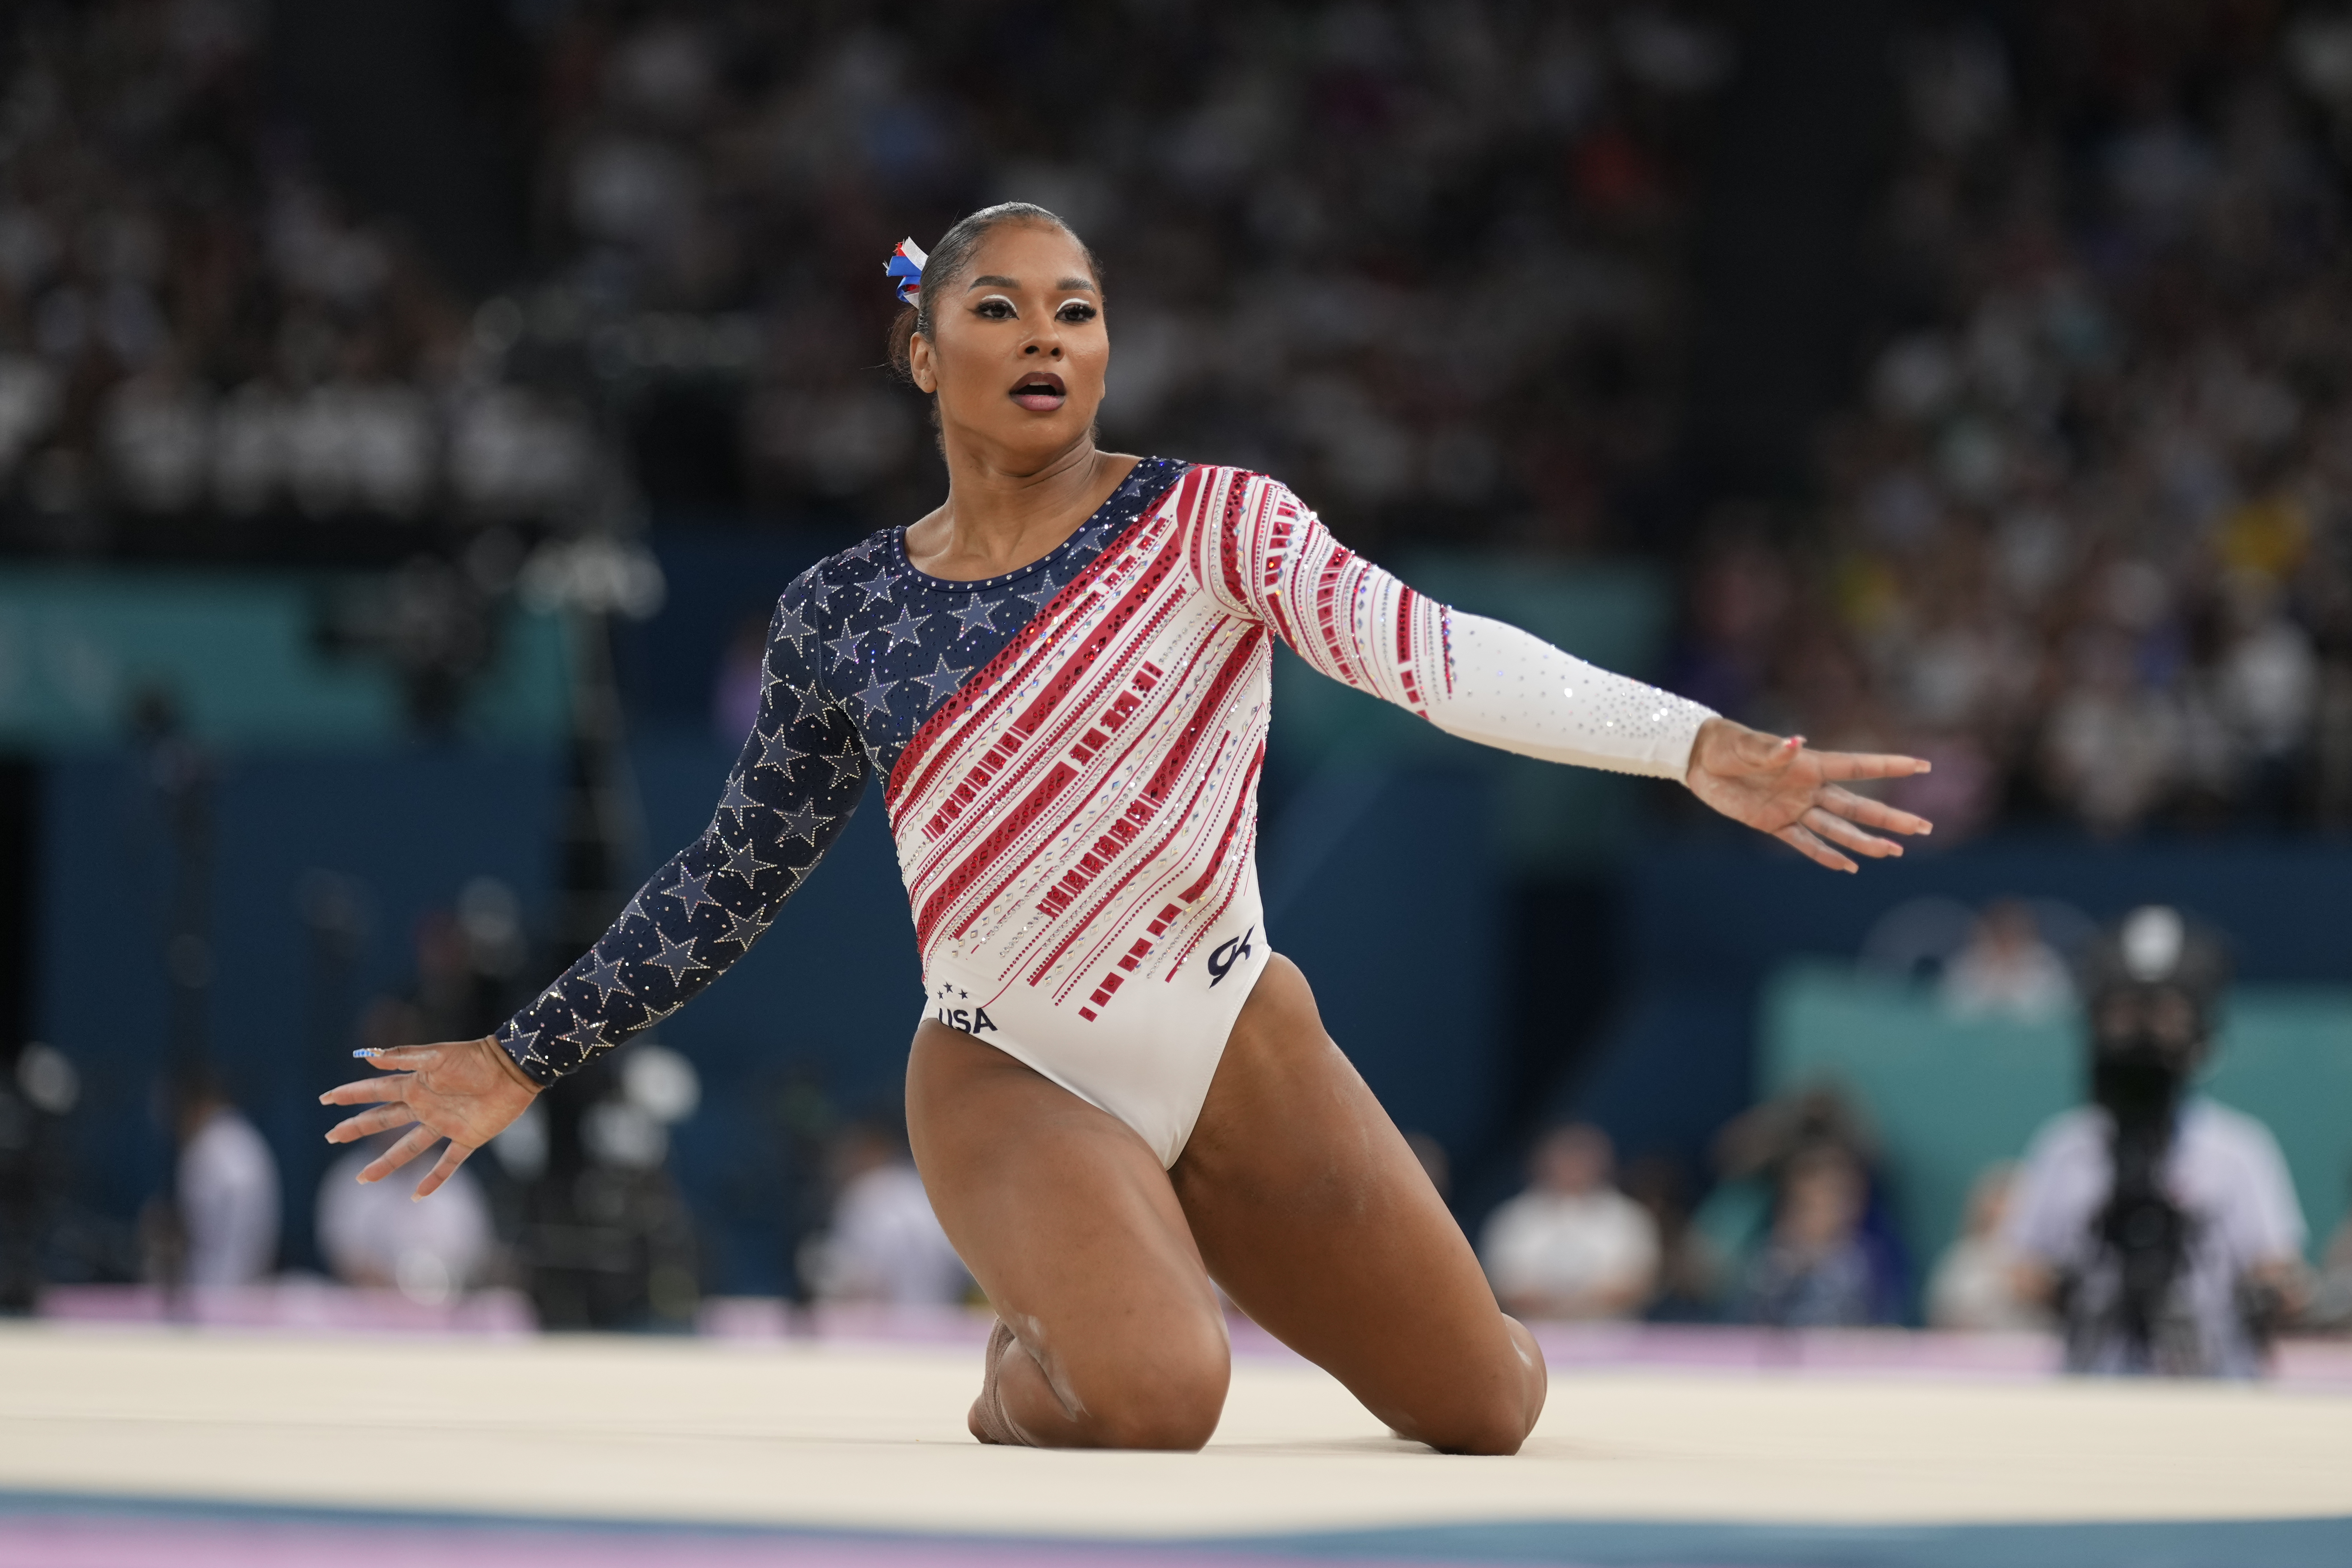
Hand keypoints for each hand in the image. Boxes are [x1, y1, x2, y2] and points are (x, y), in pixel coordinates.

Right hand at [319, 1036, 539, 1198]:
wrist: (515, 1069)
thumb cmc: (476, 1058)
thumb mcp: (438, 1055)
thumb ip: (404, 1057)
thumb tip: (367, 1054)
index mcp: (417, 1085)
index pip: (376, 1091)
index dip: (352, 1095)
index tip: (326, 1099)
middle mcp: (426, 1107)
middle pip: (384, 1120)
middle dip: (357, 1128)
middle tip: (331, 1137)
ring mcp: (445, 1124)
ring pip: (409, 1148)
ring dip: (385, 1163)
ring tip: (363, 1179)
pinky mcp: (468, 1138)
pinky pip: (448, 1163)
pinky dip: (434, 1179)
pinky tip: (416, 1196)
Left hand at [1684, 718, 1931, 872]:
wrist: (1699, 760)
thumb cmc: (1726, 744)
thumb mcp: (1747, 745)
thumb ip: (1772, 749)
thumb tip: (1795, 743)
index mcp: (1809, 764)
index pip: (1859, 766)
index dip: (1890, 766)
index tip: (1923, 765)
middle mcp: (1808, 788)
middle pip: (1857, 806)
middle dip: (1890, 818)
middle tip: (1923, 828)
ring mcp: (1793, 808)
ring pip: (1838, 828)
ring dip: (1865, 841)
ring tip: (1894, 852)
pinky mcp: (1773, 824)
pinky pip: (1805, 843)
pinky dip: (1825, 855)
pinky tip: (1848, 866)